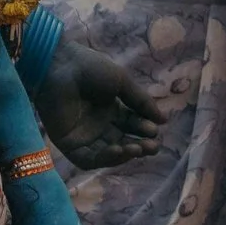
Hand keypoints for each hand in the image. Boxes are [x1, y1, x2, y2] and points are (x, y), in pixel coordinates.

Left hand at [30, 38, 160, 168]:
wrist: (61, 66)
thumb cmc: (90, 68)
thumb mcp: (123, 82)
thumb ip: (142, 102)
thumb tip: (164, 120)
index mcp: (111, 109)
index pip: (132, 126)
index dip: (144, 129)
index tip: (155, 128)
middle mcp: (98, 125)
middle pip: (123, 142)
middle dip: (139, 146)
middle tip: (152, 146)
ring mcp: (84, 136)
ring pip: (108, 154)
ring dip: (125, 154)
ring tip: (137, 148)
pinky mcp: (69, 144)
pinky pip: (89, 159)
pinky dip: (105, 158)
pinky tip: (118, 150)